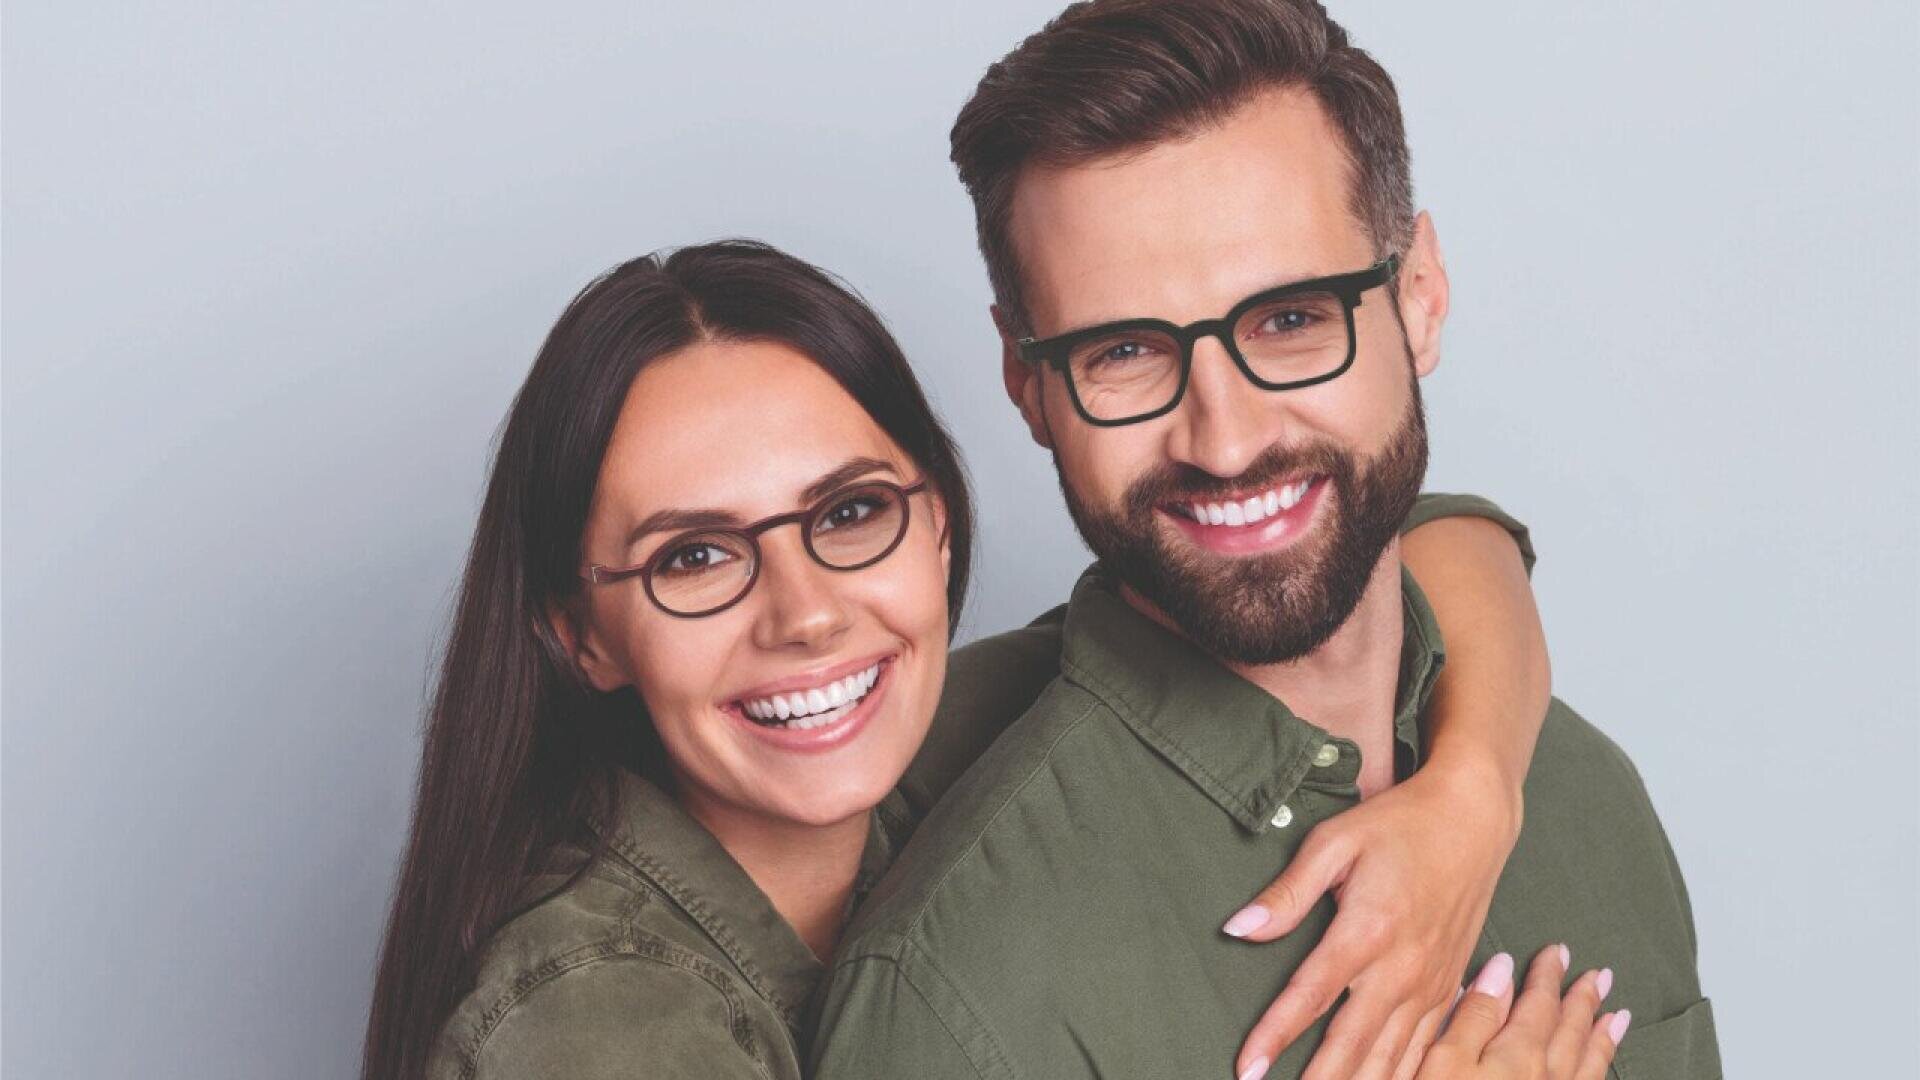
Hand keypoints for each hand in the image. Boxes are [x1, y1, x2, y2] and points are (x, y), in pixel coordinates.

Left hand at [1227, 762, 1522, 1079]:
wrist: (1473, 818)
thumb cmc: (1398, 824)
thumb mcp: (1335, 841)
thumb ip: (1288, 892)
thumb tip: (1239, 928)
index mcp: (1368, 931)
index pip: (1310, 997)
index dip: (1275, 1036)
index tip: (1248, 1069)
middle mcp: (1403, 968)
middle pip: (1353, 1044)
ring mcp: (1431, 983)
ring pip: (1392, 1057)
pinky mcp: (1449, 987)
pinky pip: (1426, 1049)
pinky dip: (1404, 1076)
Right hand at [1414, 947, 1627, 1079]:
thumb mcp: (1442, 1062)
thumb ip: (1475, 1017)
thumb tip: (1501, 969)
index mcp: (1517, 1055)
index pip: (1537, 1004)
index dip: (1547, 976)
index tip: (1556, 952)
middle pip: (1570, 1031)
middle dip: (1583, 1000)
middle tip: (1600, 976)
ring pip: (1587, 1065)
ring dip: (1602, 1036)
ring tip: (1618, 1016)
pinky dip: (1599, 1075)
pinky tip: (1600, 1073)